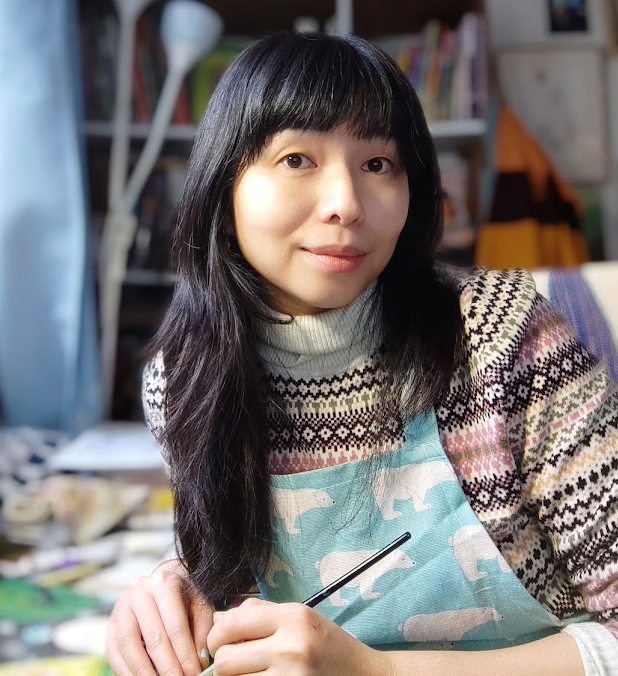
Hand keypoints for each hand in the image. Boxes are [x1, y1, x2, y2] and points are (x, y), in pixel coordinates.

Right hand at [105, 559, 213, 675]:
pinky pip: (114, 652)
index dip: (185, 655)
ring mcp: (121, 607)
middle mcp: (139, 592)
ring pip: (129, 645)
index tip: (194, 673)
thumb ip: (202, 632)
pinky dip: (127, 671)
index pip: (175, 626)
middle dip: (168, 667)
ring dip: (145, 672)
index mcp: (164, 583)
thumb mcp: (199, 606)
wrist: (160, 582)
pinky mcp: (110, 624)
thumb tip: (199, 661)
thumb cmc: (183, 597)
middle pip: (153, 637)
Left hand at [206, 597, 389, 675]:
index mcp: (293, 617)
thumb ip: (261, 613)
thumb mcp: (300, 617)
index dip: (216, 636)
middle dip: (222, 664)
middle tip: (233, 664)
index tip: (219, 645)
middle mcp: (292, 646)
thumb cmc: (329, 645)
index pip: (231, 623)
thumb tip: (220, 620)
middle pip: (226, 660)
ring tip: (251, 674)